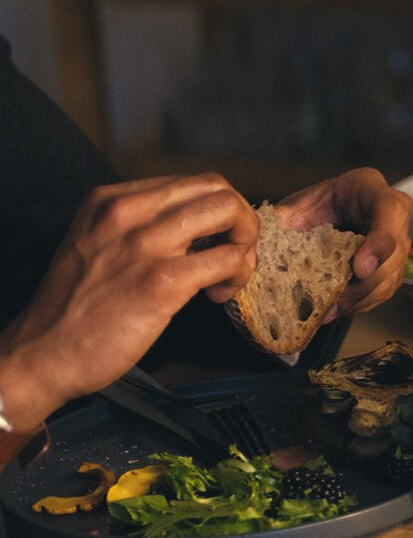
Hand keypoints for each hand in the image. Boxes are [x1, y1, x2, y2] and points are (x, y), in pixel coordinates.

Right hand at [0, 175, 257, 427]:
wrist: (42, 354)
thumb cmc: (76, 306)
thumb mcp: (97, 242)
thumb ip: (140, 224)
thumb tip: (199, 223)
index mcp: (110, 199)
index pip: (192, 183)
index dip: (217, 212)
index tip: (214, 240)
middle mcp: (127, 212)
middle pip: (218, 188)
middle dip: (241, 220)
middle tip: (234, 253)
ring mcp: (145, 244)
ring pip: (230, 211)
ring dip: (246, 245)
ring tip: (228, 275)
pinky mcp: (162, 281)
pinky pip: (229, 258)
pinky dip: (238, 275)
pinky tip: (216, 295)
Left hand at [273, 167, 411, 322]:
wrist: (320, 219)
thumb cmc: (311, 207)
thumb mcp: (294, 207)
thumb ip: (280, 222)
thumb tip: (254, 251)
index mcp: (368, 188)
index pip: (390, 209)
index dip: (381, 240)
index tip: (359, 268)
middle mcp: (390, 215)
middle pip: (396, 251)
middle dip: (367, 281)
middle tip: (336, 301)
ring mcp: (395, 242)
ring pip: (391, 276)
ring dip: (360, 298)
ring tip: (329, 311)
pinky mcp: (390, 267)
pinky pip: (383, 291)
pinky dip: (358, 304)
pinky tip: (334, 310)